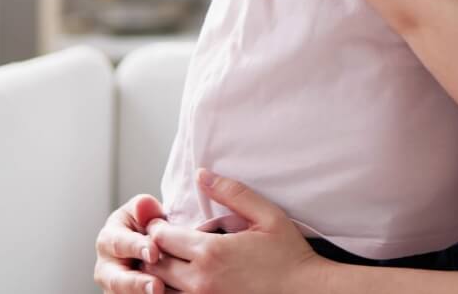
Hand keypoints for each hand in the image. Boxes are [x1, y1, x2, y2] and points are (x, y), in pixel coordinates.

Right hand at [93, 193, 168, 293]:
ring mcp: (114, 288)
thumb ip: (145, 208)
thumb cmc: (147, 226)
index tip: (154, 253)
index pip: (120, 244)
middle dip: (136, 283)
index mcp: (108, 239)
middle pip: (116, 279)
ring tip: (160, 293)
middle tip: (156, 286)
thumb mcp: (145, 212)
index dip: (136, 248)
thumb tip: (143, 205)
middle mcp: (106, 267)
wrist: (152, 245)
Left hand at [138, 169, 324, 293]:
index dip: (157, 227)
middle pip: (155, 264)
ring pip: (161, 289)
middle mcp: (200, 281)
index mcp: (211, 252)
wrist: (303, 291)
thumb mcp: (266, 215)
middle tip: (163, 242)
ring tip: (170, 262)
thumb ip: (232, 193)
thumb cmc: (288, 254)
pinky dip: (173, 291)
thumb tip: (202, 175)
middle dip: (154, 250)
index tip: (163, 223)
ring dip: (160, 275)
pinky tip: (183, 281)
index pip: (162, 237)